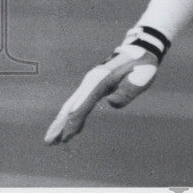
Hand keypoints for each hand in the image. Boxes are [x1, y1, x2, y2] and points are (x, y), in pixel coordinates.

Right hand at [44, 27, 164, 144]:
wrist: (142, 49)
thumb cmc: (142, 65)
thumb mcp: (141, 77)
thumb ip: (127, 91)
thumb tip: (110, 102)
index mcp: (101, 80)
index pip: (83, 106)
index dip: (73, 123)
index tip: (65, 138)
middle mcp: (91, 80)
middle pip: (72, 105)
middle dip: (60, 124)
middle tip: (49, 142)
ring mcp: (91, 81)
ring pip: (72, 104)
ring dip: (62, 121)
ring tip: (52, 140)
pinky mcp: (94, 84)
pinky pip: (80, 102)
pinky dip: (72, 115)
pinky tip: (71, 127)